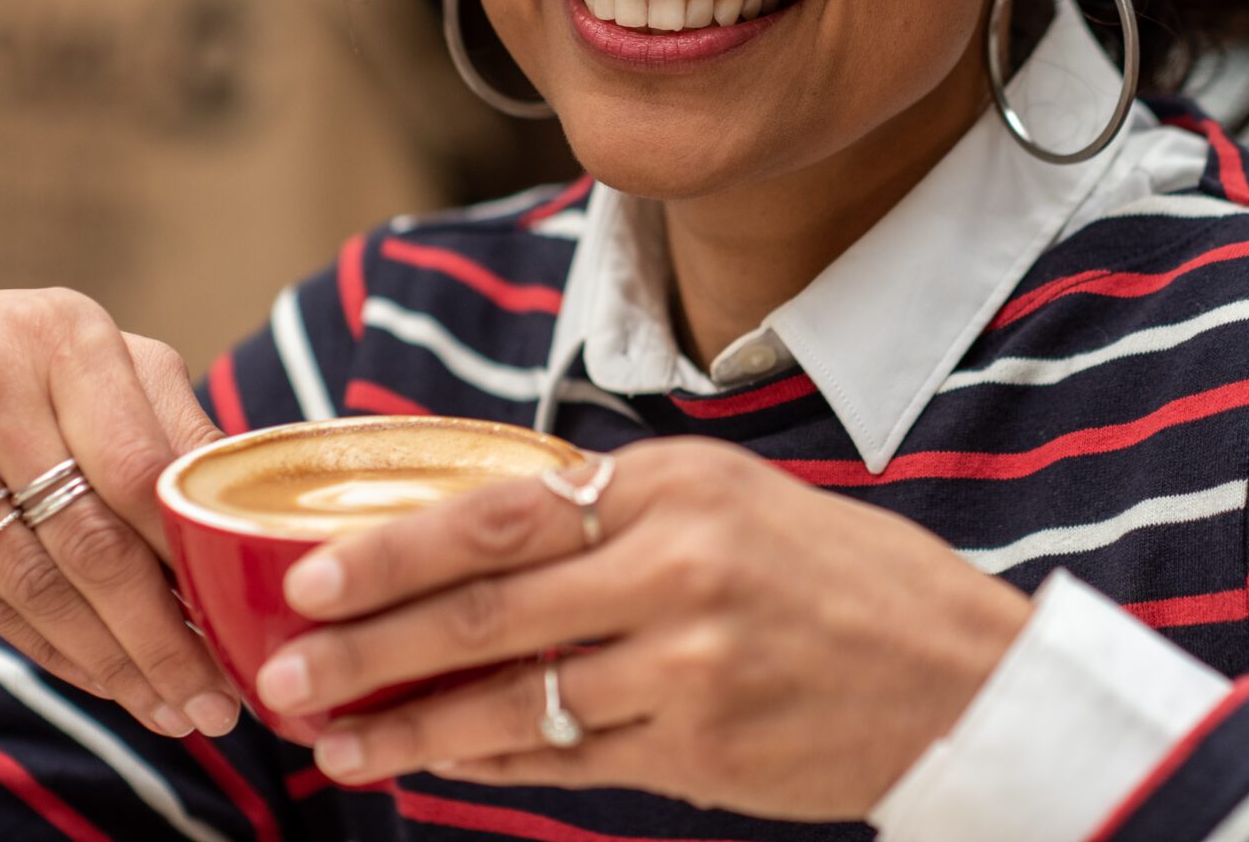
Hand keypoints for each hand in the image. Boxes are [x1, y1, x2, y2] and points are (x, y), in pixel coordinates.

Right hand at [0, 290, 240, 738]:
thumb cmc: (18, 362)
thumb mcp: (96, 359)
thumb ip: (171, 424)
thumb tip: (252, 510)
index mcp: (65, 336)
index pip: (139, 467)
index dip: (190, 551)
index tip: (241, 614)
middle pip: (88, 539)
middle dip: (160, 634)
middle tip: (213, 700)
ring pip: (32, 584)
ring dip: (109, 661)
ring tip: (169, 707)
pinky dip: (49, 650)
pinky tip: (99, 679)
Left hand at [255, 436, 1033, 819]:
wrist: (961, 677)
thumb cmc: (842, 579)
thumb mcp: (735, 501)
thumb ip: (618, 513)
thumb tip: (478, 535)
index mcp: (676, 483)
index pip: (501, 508)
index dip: (394, 547)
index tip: (312, 572)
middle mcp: (678, 564)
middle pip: (486, 606)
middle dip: (369, 643)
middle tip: (286, 668)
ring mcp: (689, 662)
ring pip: (511, 699)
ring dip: (409, 723)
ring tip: (334, 738)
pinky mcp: (700, 746)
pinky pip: (566, 758)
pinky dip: (492, 764)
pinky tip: (435, 764)